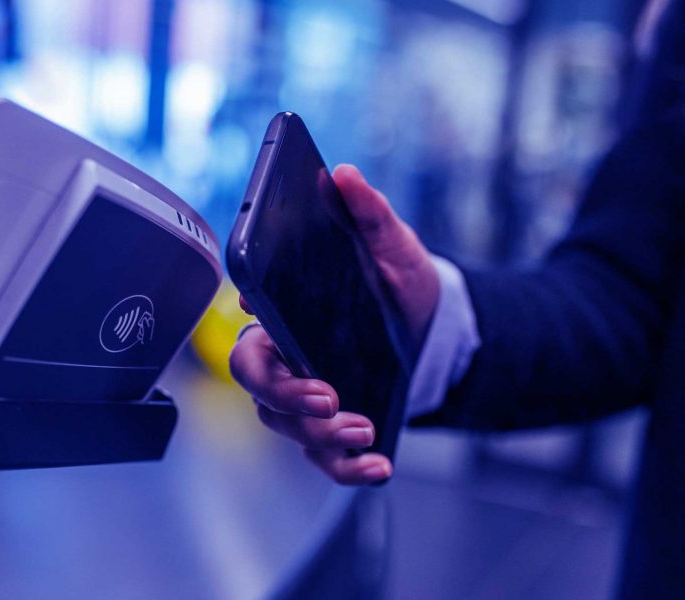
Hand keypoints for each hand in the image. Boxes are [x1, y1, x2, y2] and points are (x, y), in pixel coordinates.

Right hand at [230, 164, 439, 483]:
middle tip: (328, 396)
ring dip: (321, 435)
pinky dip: (347, 468)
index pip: (252, 325)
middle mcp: (288, 359)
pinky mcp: (334, 429)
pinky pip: (325, 458)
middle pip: (257, 384)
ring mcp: (308, 397)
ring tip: (364, 429)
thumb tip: (345, 176)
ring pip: (286, 427)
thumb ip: (370, 214)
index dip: (255, 333)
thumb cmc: (399, 285)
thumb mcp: (394, 247)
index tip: (268, 316)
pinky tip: (378, 466)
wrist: (432, 327)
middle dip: (284, 395)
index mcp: (290, 316)